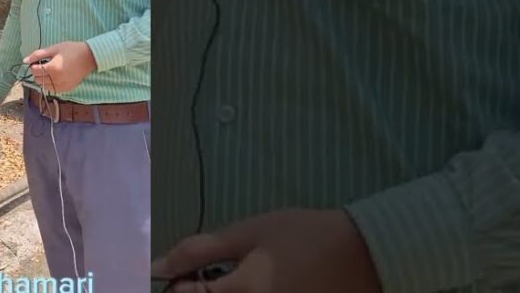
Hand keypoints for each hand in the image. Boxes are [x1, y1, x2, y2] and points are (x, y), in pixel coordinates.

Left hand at [23, 41, 96, 93]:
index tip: (38, 60)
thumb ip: (38, 55)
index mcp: (52, 69)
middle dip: (38, 72)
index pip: (34, 70)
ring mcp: (62, 86)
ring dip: (43, 79)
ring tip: (51, 70)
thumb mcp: (54, 49)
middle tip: (45, 64)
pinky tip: (56, 76)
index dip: (34, 64)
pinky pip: (53, 89)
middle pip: (37, 79)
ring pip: (44, 86)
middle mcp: (56, 80)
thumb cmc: (71, 50)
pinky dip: (51, 84)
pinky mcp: (67, 89)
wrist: (89, 57)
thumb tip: (25, 61)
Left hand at [152, 209, 381, 292]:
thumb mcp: (248, 234)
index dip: (178, 283)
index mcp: (242, 292)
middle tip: (206, 279)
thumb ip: (199, 251)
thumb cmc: (301, 235)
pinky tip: (251, 289)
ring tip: (231, 284)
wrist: (363, 253)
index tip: (185, 271)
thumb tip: (156, 265)